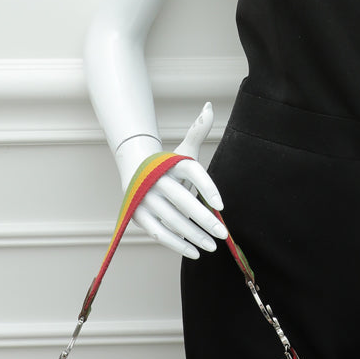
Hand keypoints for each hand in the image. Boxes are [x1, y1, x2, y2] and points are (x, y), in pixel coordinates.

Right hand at [119, 103, 227, 259]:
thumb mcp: (183, 149)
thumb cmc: (168, 164)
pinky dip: (177, 244)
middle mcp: (157, 180)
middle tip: (224, 233)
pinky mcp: (139, 216)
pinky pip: (160, 233)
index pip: (193, 173)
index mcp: (172, 163)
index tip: (222, 206)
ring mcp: (146, 199)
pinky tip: (194, 252)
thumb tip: (208, 107)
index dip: (208, 189)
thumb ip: (198, 130)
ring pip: (173, 220)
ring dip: (194, 235)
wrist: (136, 171)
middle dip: (205, 219)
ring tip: (213, 245)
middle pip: (184, 201)